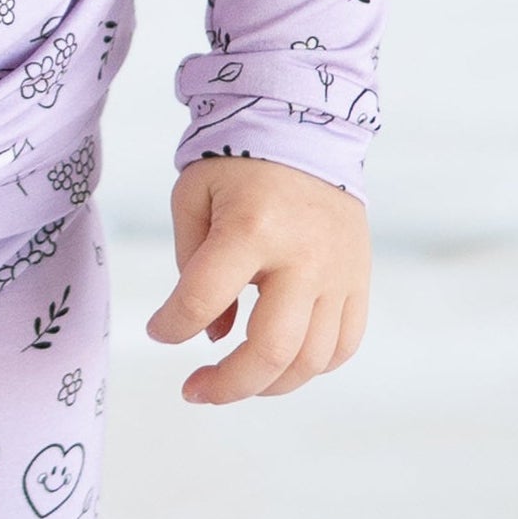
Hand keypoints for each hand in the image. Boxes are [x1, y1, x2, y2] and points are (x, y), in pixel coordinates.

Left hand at [144, 156, 369, 407]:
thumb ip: (191, 267)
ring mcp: (339, 272)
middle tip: (195, 389)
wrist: (307, 129)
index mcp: (251, 228)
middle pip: (269, 350)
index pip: (201, 301)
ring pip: (311, 360)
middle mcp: (303, 256)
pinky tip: (280, 362)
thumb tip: (214, 336)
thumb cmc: (240, 164)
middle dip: (225, 384)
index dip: (170, 327)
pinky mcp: (359, 279)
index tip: (158, 331)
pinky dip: (311, 366)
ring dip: (267, 384)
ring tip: (236, 379)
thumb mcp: (194, 198)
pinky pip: (343, 345)